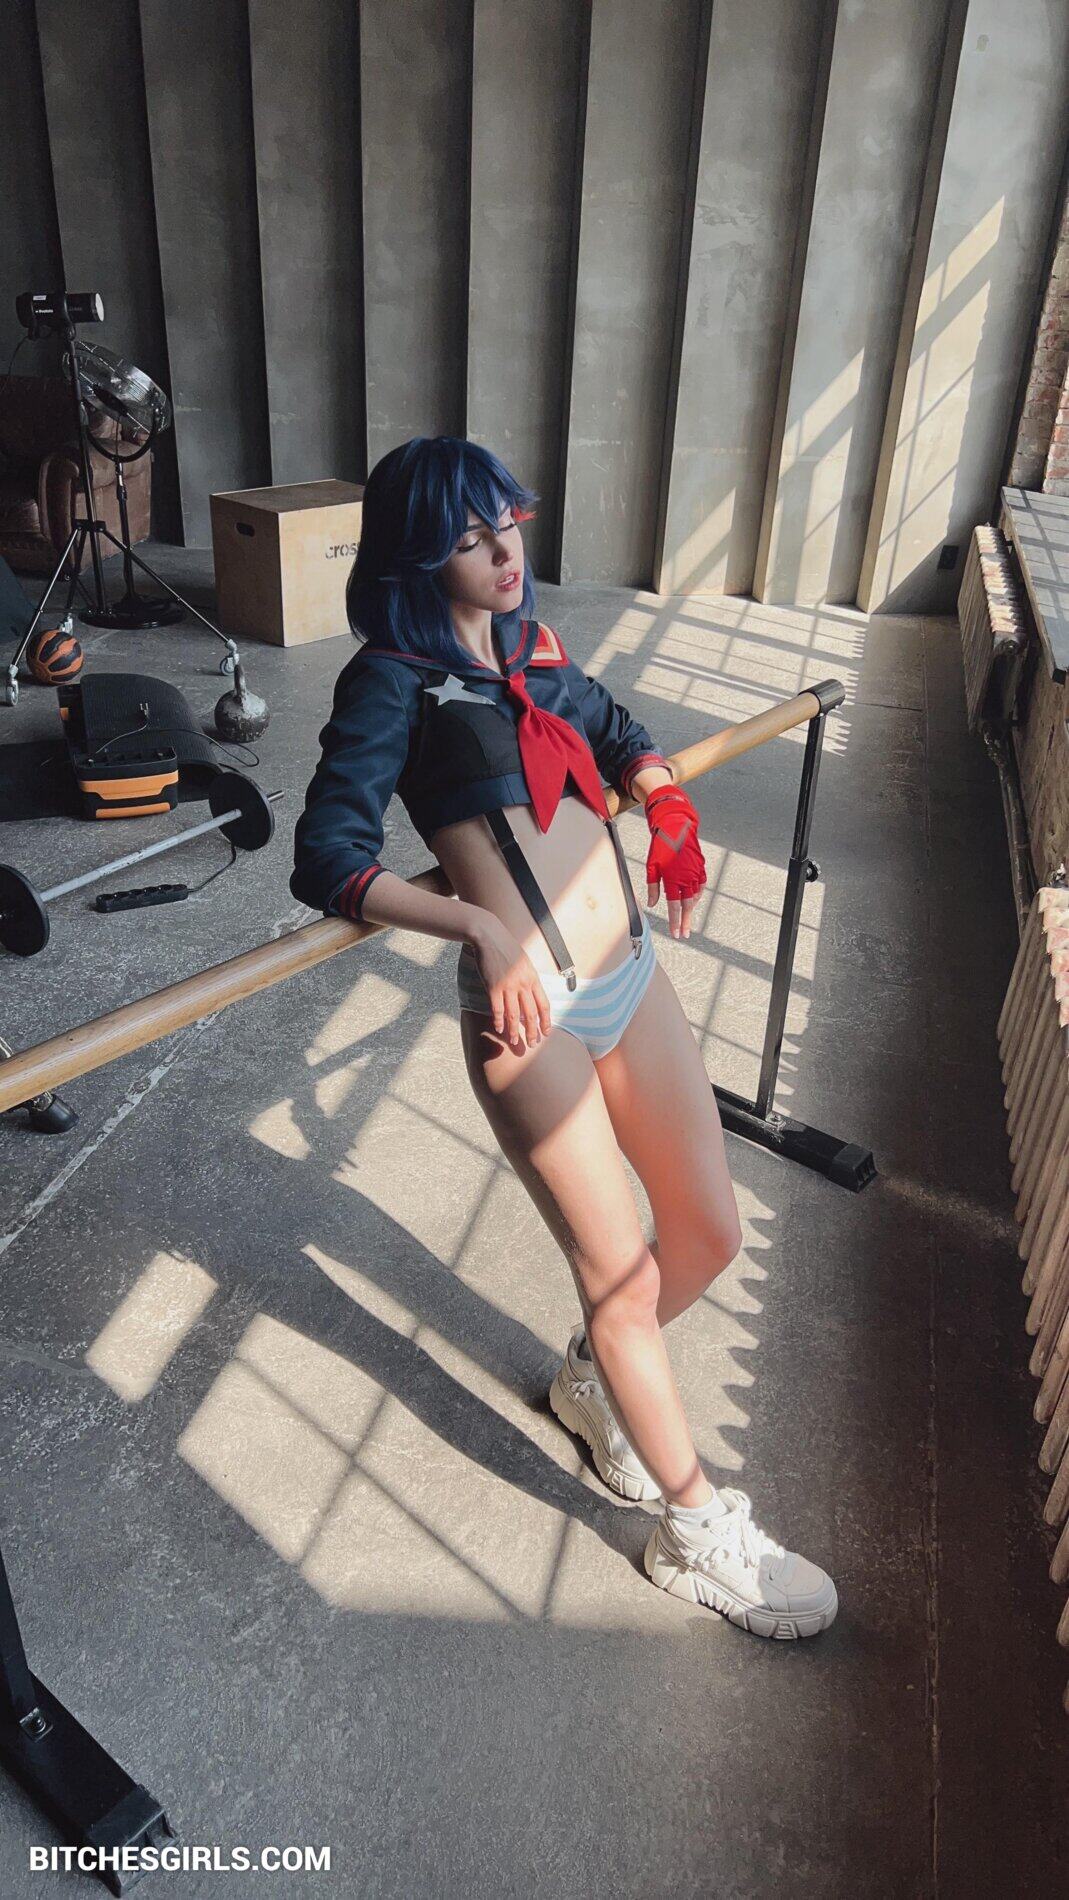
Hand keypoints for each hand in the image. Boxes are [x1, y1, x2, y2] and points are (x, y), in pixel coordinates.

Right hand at [467, 913, 553, 1050]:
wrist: (489, 936)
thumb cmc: (507, 948)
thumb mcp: (524, 962)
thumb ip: (528, 979)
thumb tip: (530, 996)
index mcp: (533, 978)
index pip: (544, 1004)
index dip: (546, 1021)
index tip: (546, 1033)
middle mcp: (523, 983)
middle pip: (531, 1013)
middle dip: (532, 1031)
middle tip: (532, 1045)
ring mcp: (508, 986)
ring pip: (515, 1015)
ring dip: (515, 1031)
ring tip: (515, 1042)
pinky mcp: (493, 986)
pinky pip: (498, 1008)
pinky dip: (499, 1020)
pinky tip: (499, 1029)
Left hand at [643, 785, 705, 939]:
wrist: (677, 827)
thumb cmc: (661, 846)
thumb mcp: (652, 867)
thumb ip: (652, 887)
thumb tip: (651, 904)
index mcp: (673, 879)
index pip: (674, 907)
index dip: (675, 922)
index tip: (676, 933)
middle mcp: (687, 878)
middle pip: (687, 906)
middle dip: (685, 922)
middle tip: (685, 934)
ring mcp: (696, 873)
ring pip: (694, 897)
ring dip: (690, 909)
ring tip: (685, 920)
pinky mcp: (701, 868)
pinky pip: (700, 886)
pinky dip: (697, 895)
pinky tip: (693, 901)